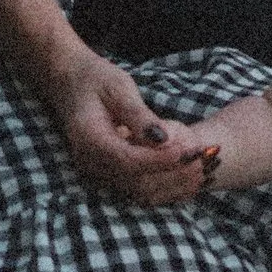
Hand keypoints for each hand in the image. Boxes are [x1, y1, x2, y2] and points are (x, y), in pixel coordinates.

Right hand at [46, 51, 222, 206]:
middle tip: (202, 160)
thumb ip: (138, 115)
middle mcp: (91, 162)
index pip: (128, 160)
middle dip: (172, 173)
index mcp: (90, 139)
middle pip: (136, 182)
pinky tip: (187, 175)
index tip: (187, 150)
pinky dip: (164, 185)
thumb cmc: (95, 80)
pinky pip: (138, 188)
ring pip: (139, 191)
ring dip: (172, 183)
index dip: (159, 160)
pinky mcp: (108, 173)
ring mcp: (98, 171)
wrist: (70, 84)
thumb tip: (163, 139)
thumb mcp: (118, 88)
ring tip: (200, 168)